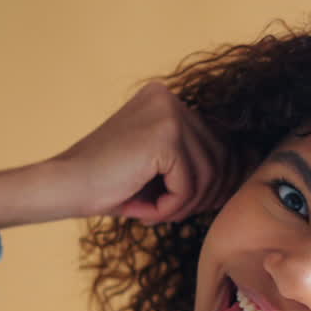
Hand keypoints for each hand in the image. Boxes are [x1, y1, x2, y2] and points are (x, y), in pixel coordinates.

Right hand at [45, 80, 240, 223]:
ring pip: (208, 174)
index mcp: (167, 99)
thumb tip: (248, 167)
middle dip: (203, 195)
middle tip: (172, 212)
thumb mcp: (160, 167)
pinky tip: (146, 208)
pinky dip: (172, 206)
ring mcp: (168, 113)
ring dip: (185, 204)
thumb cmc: (108, 184)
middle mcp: (170, 98)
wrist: (63, 187)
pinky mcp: (165, 136)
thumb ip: (195, 160)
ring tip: (155, 212)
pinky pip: (190, 184)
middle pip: (219, 156)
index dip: (217, 178)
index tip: (200, 201)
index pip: (217, 140)